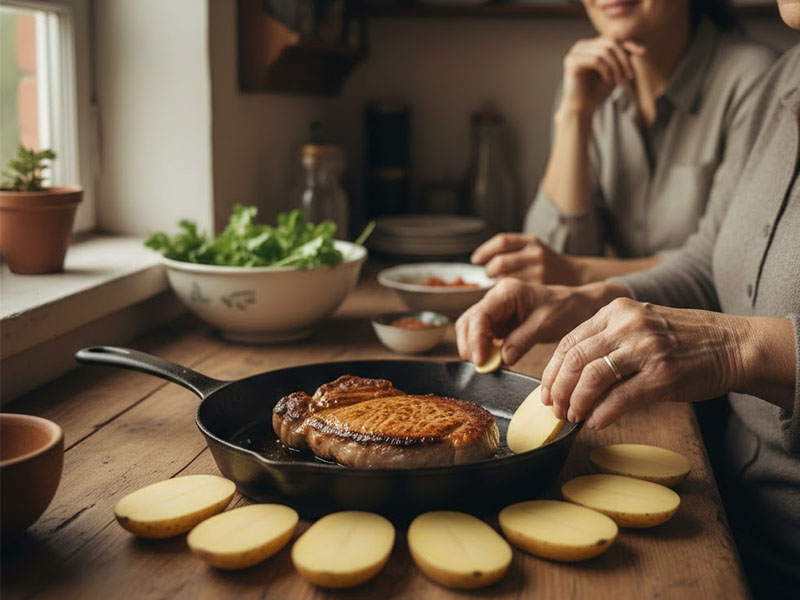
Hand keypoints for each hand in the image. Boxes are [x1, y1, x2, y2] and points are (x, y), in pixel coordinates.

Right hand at [455, 279, 625, 365]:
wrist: (576, 306)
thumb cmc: (564, 309)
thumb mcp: (545, 325)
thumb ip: (521, 340)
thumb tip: (502, 358)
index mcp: (507, 291)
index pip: (479, 316)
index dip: (475, 339)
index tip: (481, 361)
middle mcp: (496, 298)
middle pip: (468, 321)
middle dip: (470, 345)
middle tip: (480, 366)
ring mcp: (495, 309)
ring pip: (471, 329)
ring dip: (474, 348)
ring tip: (485, 365)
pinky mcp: (498, 322)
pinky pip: (482, 336)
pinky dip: (483, 349)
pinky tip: (491, 360)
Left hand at [471, 233, 583, 284]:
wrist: (577, 276)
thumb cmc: (548, 264)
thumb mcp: (534, 248)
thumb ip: (512, 250)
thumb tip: (480, 260)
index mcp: (532, 241)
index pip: (501, 242)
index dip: (484, 251)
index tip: (476, 259)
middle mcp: (536, 254)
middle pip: (500, 262)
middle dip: (489, 270)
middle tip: (488, 274)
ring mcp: (539, 271)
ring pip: (505, 277)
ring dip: (497, 282)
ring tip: (498, 283)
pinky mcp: (541, 286)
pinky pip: (515, 289)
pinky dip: (507, 290)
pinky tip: (508, 291)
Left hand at [539, 298, 746, 428]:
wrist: (732, 344)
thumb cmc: (682, 340)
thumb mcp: (639, 326)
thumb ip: (607, 342)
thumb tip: (570, 377)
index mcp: (616, 311)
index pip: (569, 341)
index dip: (552, 371)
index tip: (546, 391)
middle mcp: (628, 325)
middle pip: (575, 359)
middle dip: (558, 389)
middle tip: (555, 409)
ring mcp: (646, 349)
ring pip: (593, 377)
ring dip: (577, 402)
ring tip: (574, 416)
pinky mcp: (663, 374)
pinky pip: (621, 397)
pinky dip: (603, 413)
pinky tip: (597, 422)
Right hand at [560, 37, 644, 115]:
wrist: (582, 109)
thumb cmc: (597, 92)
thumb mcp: (614, 72)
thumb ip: (622, 58)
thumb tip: (639, 47)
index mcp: (590, 46)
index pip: (613, 40)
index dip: (629, 44)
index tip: (643, 52)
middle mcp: (581, 46)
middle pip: (610, 43)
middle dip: (623, 60)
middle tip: (629, 77)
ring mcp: (575, 53)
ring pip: (604, 51)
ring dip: (616, 67)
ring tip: (619, 82)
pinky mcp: (572, 62)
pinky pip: (596, 60)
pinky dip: (606, 71)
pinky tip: (608, 81)